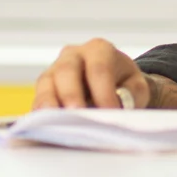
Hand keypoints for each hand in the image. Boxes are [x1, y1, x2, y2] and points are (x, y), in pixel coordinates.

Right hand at [32, 38, 176, 109]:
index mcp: (99, 50)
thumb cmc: (124, 85)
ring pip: (46, 83)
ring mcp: (54, 70)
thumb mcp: (137, 86)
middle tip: (77, 115)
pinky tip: (46, 127)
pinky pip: (38, 99)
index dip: (103, 91)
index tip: (109, 112)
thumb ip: (132, 93)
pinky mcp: (44, 89)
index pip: (99, 68)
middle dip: (71, 94)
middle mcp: (72, 55)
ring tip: (54, 123)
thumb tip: (119, 106)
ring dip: (49, 103)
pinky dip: (41, 114)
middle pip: (67, 70)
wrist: (112, 84)